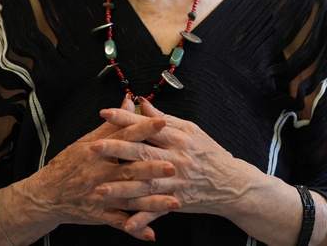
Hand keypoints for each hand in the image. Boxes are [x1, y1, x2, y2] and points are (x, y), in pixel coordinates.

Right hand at [16, 97, 179, 240]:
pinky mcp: (99, 214)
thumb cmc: (69, 164)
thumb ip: (112, 123)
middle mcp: (99, 173)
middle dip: (151, 169)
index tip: (162, 122)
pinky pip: (120, 222)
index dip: (143, 129)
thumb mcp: (86, 140)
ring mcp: (100, 196)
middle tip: (172, 166)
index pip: (124, 137)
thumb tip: (129, 102)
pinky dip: (136, 228)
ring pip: (129, 198)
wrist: (47, 194)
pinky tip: (151, 233)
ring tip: (172, 201)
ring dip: (152, 201)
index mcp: (97, 151)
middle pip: (128, 170)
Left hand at [89, 99, 255, 233]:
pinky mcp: (177, 202)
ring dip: (122, 188)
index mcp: (179, 139)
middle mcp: (176, 160)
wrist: (233, 184)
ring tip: (100, 189)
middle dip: (117, 151)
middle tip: (93, 147)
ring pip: (145, 185)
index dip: (126, 119)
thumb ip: (165, 118)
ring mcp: (176, 183)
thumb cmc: (210, 153)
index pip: (148, 126)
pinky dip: (143, 219)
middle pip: (143, 154)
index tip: (105, 114)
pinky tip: (127, 223)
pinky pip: (157, 211)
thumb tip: (142, 102)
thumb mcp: (191, 130)